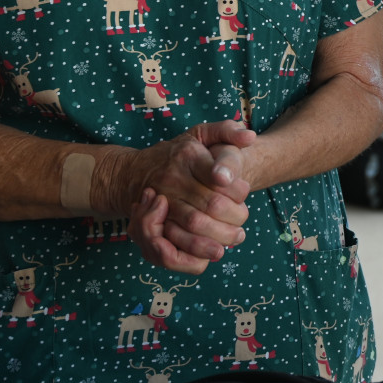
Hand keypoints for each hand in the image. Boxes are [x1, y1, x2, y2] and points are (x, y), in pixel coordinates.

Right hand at [105, 122, 257, 273]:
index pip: (220, 176)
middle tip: (244, 221)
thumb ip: (227, 130)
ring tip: (235, 239)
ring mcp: (161, 202)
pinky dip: (194, 250)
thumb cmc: (177, 153)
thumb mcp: (200, 134)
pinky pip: (173, 242)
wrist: (133, 172)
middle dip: (235, 217)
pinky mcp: (152, 222)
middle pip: (210, 204)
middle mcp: (172, 179)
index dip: (238, 189)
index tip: (244, 192)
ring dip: (218, 237)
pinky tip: (211, 251)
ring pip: (193, 225)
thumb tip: (250, 137)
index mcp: (187, 156)